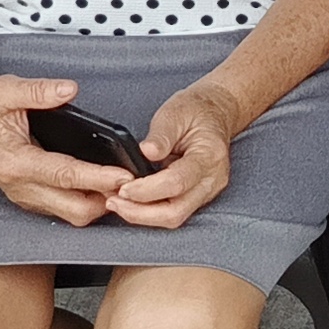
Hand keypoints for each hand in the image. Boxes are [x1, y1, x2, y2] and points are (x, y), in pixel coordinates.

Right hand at [0, 74, 140, 226]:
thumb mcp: (5, 90)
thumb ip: (38, 90)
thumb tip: (68, 89)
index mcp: (14, 162)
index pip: (65, 175)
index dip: (98, 177)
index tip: (125, 174)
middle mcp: (20, 187)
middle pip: (74, 209)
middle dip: (107, 199)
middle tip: (135, 183)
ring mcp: (25, 197)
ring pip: (72, 215)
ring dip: (101, 204)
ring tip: (127, 186)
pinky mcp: (30, 200)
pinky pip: (65, 210)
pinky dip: (89, 202)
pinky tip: (106, 187)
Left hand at [109, 78, 242, 231]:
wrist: (215, 113)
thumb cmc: (196, 111)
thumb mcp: (176, 112)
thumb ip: (161, 134)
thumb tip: (146, 152)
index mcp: (209, 156)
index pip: (176, 183)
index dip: (146, 190)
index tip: (122, 186)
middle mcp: (212, 180)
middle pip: (176, 212)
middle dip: (140, 213)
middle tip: (113, 201)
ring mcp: (206, 191)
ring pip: (174, 217)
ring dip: (142, 215)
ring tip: (117, 202)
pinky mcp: (197, 197)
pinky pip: (173, 211)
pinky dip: (149, 210)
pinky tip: (131, 201)